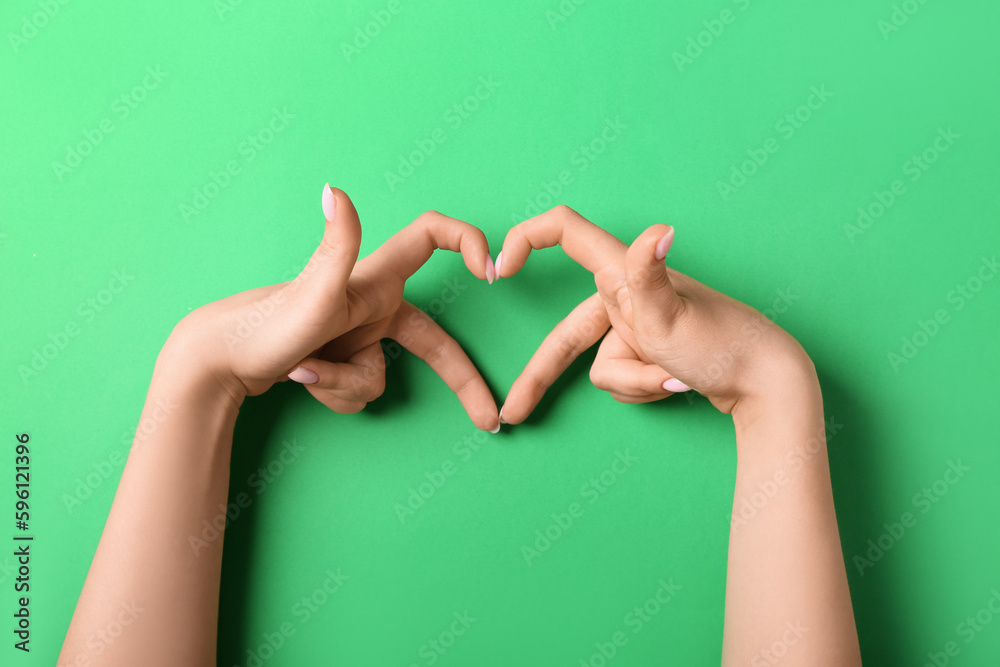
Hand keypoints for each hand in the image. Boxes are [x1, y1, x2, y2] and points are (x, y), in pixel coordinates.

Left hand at [164, 185, 500, 430]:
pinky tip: (302, 379)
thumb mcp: (311, 294)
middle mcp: (372, 304)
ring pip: (382, 377)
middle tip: (487, 417)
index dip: (468, 242)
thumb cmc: (263, 325)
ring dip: (345, 386)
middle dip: (460, 382)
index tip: (493, 272)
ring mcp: (359, 335)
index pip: (431, 236)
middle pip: (434, 341)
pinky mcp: (344, 360)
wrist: (216, 362)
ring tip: (304, 371)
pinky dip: (334, 394)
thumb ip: (335, 245)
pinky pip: (360, 390)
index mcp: (375, 279)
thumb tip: (334, 189)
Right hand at [495, 206, 811, 422]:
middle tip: (513, 414)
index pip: (565, 231)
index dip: (525, 239)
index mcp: (624, 273)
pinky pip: (621, 376)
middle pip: (567, 333)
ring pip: (600, 363)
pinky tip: (677, 385)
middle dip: (543, 377)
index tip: (499, 270)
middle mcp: (628, 293)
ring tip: (676, 380)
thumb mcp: (672, 318)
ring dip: (631, 383)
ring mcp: (637, 324)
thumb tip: (660, 230)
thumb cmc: (722, 345)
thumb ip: (649, 275)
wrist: (768, 384)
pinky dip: (642, 388)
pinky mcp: (649, 350)